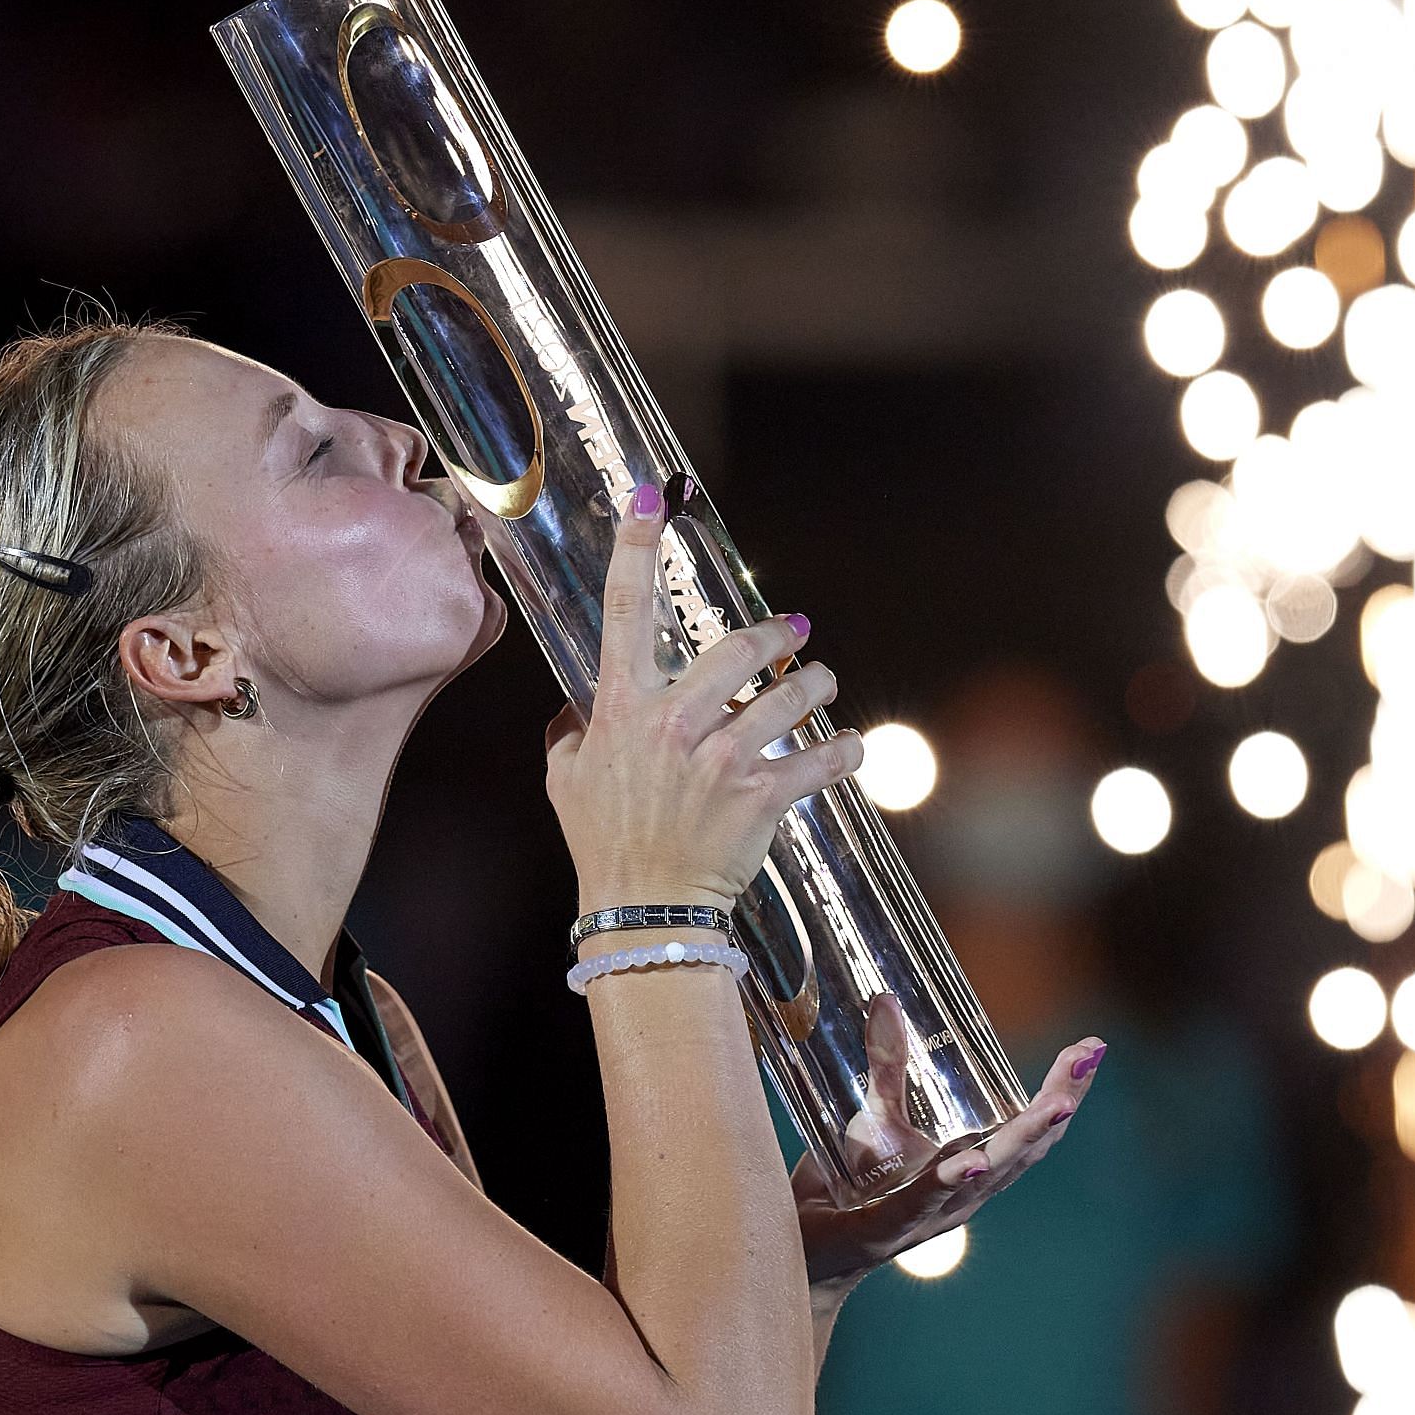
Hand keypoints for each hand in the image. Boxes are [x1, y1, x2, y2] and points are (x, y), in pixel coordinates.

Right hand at [544, 483, 864, 911]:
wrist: (645, 911)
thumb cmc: (604, 844)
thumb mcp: (565, 782)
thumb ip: (572, 735)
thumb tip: (576, 713)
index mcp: (623, 709)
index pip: (624, 612)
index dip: (635, 551)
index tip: (649, 504)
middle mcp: (674, 723)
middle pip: (738, 647)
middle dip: (776, 634)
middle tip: (794, 633)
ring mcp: (721, 757)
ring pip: (790, 695)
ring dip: (815, 684)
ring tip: (822, 683)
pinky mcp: (762, 794)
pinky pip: (821, 758)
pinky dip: (844, 751)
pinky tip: (849, 747)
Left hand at [792, 993, 1106, 1292]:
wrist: (799, 1253)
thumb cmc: (848, 1189)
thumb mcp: (875, 1120)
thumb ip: (886, 1068)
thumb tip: (886, 1000)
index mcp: (968, 1167)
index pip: (1027, 1128)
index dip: (1064, 1090)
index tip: (1092, 1048)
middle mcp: (961, 1194)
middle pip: (1022, 1150)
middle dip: (1057, 1105)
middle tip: (1086, 1061)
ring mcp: (927, 1215)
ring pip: (986, 1176)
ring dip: (1022, 1140)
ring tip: (1057, 1106)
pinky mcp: (883, 1229)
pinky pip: (920, 1202)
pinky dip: (950, 1182)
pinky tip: (972, 1162)